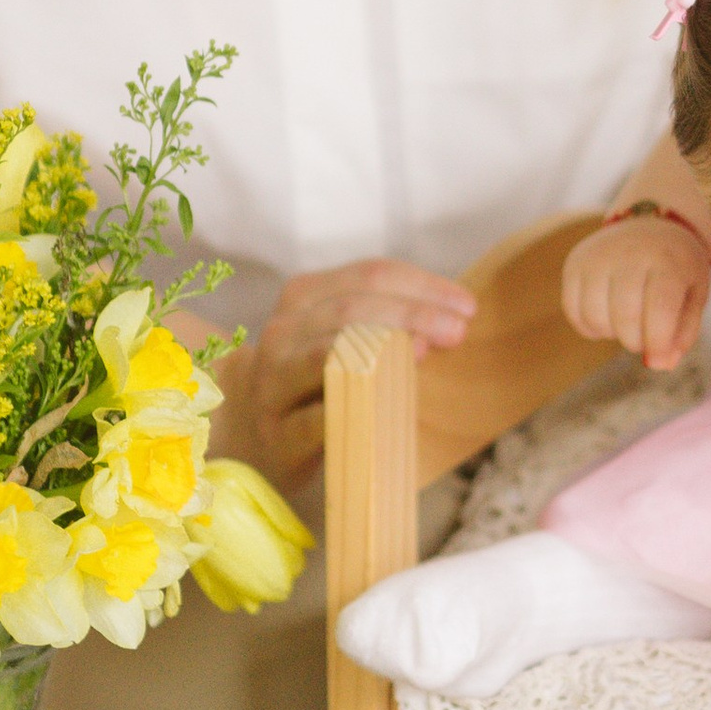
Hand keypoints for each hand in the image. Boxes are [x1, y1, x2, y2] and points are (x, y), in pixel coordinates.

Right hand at [213, 260, 475, 492]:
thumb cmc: (312, 382)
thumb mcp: (341, 336)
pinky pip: (317, 416)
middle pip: (352, 308)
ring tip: (429, 352)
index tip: (466, 306)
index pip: (369, 276)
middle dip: (413, 313)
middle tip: (458, 331)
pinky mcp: (277, 433)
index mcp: (303, 297)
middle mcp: (283, 331)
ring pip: (330, 353)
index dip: (423, 285)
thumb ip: (383, 320)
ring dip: (386, 348)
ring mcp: (274, 382)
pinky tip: (387, 402)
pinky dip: (354, 403)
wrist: (244, 431)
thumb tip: (453, 318)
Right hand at [562, 214, 710, 369]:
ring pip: (595, 318)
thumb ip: (684, 332)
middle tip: (645, 336)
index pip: (659, 311)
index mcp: (667, 260)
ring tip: (627, 321)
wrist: (650, 225)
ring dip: (612, 333)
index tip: (660, 357)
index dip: (658, 343)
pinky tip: (607, 316)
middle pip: (625, 318)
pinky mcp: (575, 263)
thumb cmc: (676, 268)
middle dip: (636, 341)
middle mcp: (630, 253)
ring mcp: (597, 256)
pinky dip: (590, 326)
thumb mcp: (694, 295)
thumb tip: (659, 364)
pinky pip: (573, 311)